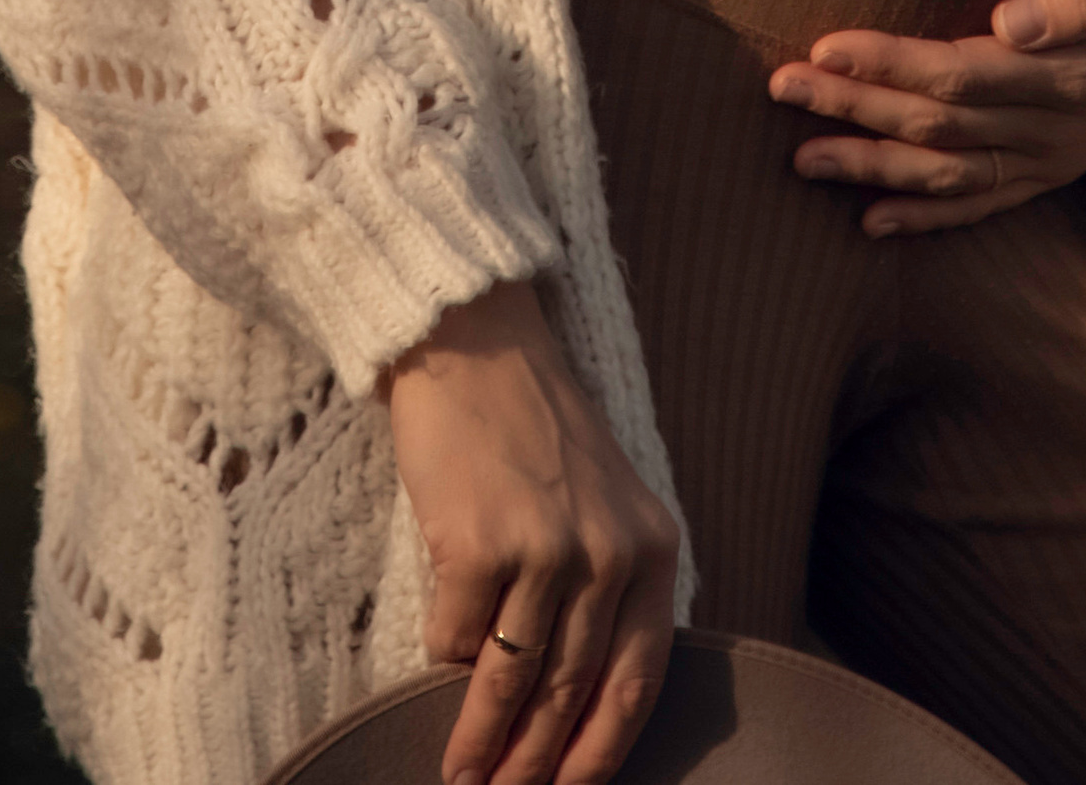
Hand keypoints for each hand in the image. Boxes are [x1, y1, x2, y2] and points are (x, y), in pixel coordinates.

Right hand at [381, 277, 679, 784]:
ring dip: (483, 741)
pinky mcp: (478, 543)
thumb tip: (572, 703)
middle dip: (537, 762)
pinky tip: (435, 674)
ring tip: (464, 779)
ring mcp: (545, 548)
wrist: (475, 344)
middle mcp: (608, 553)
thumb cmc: (531, 426)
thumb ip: (605, 586)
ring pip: (513, 680)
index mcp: (651, 546)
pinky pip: (455, 636)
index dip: (603, 750)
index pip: (638, 679)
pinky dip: (443, 662)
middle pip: (573, 691)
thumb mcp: (602, 501)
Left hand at [765, 0, 1085, 237]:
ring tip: (802, 158)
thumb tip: (1010, 20)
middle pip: (937, 126)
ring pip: (949, 173)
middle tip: (780, 89)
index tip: (823, 47)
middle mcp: (1054, 126)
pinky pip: (986, 203)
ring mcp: (1057, 154)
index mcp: (1067, 75)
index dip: (887, 66)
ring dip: (873, 168)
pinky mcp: (1061, 166)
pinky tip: (876, 220)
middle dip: (855, 111)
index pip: (956, 74)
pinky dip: (928, 216)